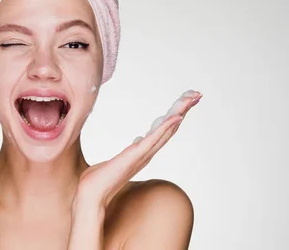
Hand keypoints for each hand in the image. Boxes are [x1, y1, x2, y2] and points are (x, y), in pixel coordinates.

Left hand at [73, 90, 201, 208]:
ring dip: (180, 113)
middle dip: (184, 109)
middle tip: (197, 93)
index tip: (187, 99)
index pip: (166, 129)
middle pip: (171, 127)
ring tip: (192, 97)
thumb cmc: (101, 178)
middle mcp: (148, 152)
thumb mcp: (120, 158)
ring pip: (167, 130)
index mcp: (145, 151)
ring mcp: (144, 154)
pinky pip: (154, 138)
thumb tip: (138, 139)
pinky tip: (177, 116)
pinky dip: (167, 126)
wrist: (91, 194)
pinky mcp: (136, 155)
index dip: (178, 114)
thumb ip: (132, 150)